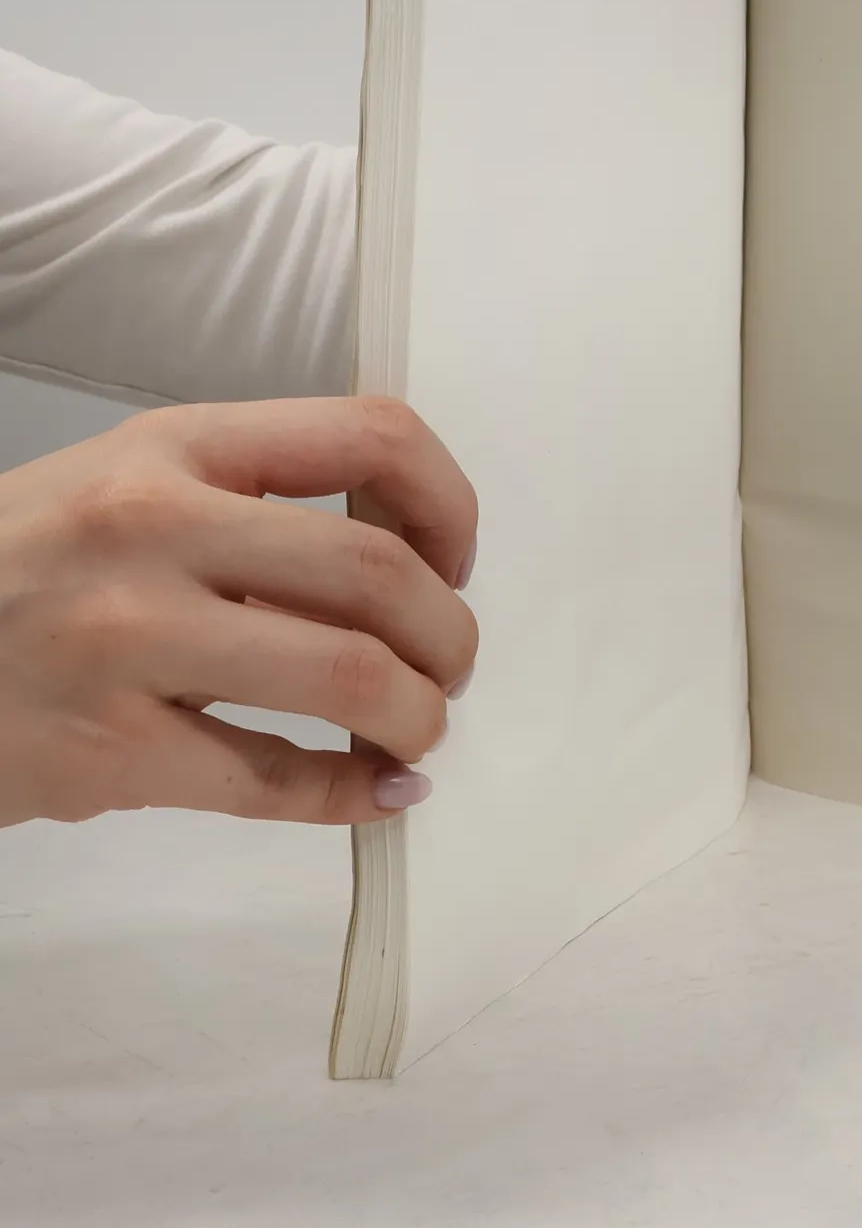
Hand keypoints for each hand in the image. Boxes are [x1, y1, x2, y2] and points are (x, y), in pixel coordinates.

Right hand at [0, 397, 477, 827]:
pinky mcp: (106, 754)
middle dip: (450, 632)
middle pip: (380, 572)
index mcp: (174, 446)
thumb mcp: (127, 488)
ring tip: (419, 727)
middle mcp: (153, 529)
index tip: (452, 558)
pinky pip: (274, 781)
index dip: (449, 504)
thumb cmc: (23, 565)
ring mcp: (127, 643)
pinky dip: (355, 794)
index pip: (372, 433)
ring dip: (420, 714)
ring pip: (351, 678)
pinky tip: (383, 792)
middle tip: (448, 664)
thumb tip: (411, 570)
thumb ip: (255, 506)